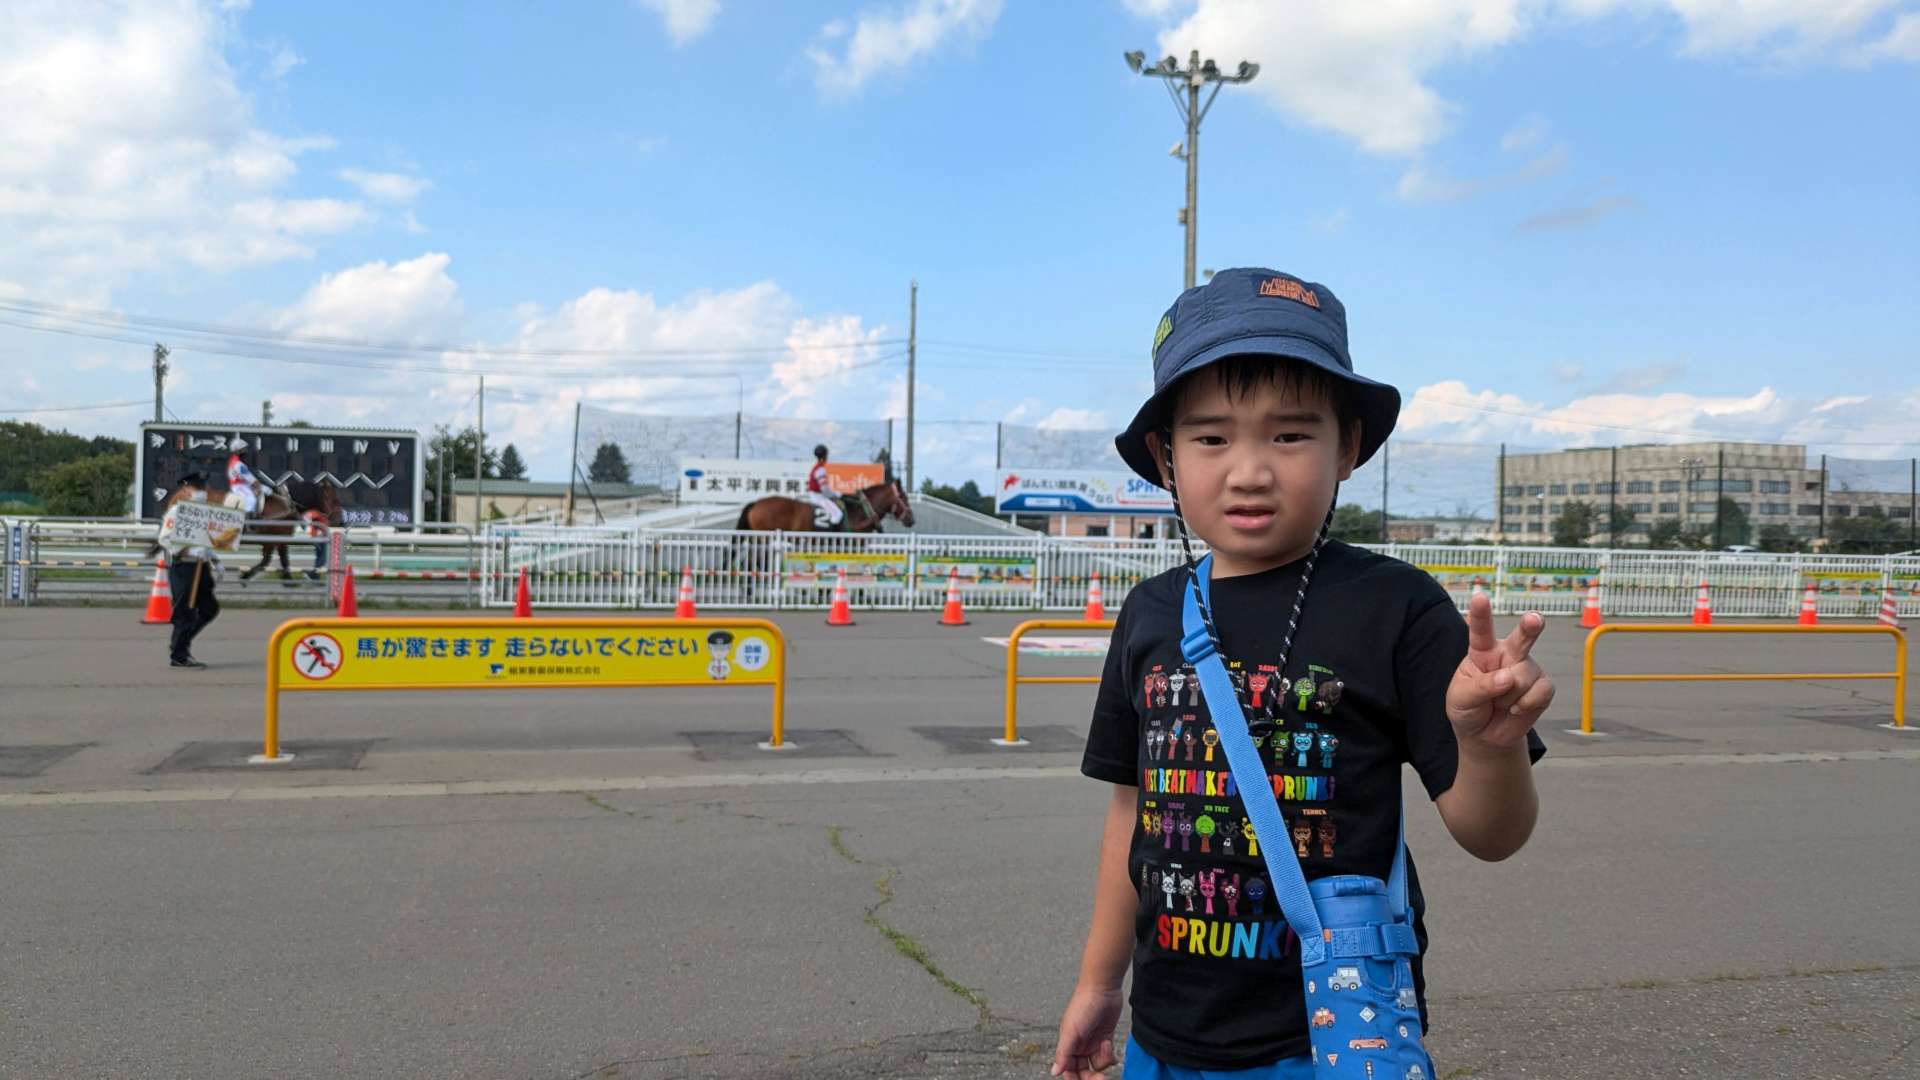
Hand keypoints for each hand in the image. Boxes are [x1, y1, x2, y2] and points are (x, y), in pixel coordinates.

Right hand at [1051, 984, 1122, 1077]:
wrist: (1103, 988)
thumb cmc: (1084, 1005)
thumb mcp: (1071, 1031)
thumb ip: (1063, 1053)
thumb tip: (1054, 1072)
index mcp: (1068, 1045)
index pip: (1069, 1070)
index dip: (1075, 1078)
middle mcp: (1079, 1046)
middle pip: (1083, 1071)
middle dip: (1092, 1076)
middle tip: (1101, 1078)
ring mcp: (1093, 1043)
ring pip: (1097, 1064)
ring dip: (1103, 1059)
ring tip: (1106, 1045)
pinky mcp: (1105, 1038)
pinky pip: (1107, 1057)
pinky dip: (1110, 1056)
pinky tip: (1110, 1046)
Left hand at [1446, 593, 1551, 752]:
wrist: (1485, 735)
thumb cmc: (1468, 709)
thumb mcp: (1462, 698)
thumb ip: (1481, 687)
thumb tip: (1508, 678)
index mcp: (1482, 651)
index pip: (1481, 631)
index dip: (1481, 614)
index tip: (1480, 597)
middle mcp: (1507, 654)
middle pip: (1521, 638)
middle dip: (1529, 627)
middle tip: (1534, 619)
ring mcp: (1527, 668)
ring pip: (1524, 676)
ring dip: (1510, 697)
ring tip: (1500, 703)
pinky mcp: (1543, 686)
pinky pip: (1540, 692)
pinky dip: (1526, 705)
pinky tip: (1516, 709)